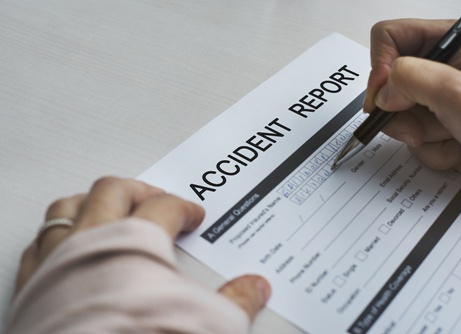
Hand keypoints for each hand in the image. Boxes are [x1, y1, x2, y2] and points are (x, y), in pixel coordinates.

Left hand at [15, 176, 270, 321]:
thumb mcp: (206, 323)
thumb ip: (236, 300)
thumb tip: (255, 288)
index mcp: (136, 240)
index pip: (165, 207)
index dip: (184, 207)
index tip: (194, 215)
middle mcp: (92, 241)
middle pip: (114, 190)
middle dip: (141, 190)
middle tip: (157, 198)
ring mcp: (57, 260)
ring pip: (69, 207)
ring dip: (92, 201)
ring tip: (108, 206)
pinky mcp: (33, 286)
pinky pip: (40, 242)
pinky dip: (57, 235)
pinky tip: (66, 243)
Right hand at [363, 19, 460, 188]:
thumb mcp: (456, 91)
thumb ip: (410, 79)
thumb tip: (381, 93)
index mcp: (445, 43)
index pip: (388, 37)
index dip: (380, 66)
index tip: (388, 94)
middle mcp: (434, 69)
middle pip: (385, 84)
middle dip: (401, 111)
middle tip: (422, 123)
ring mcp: (431, 100)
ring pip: (394, 116)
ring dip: (420, 134)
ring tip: (451, 134)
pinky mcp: (431, 126)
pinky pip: (408, 138)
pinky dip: (430, 150)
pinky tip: (456, 147)